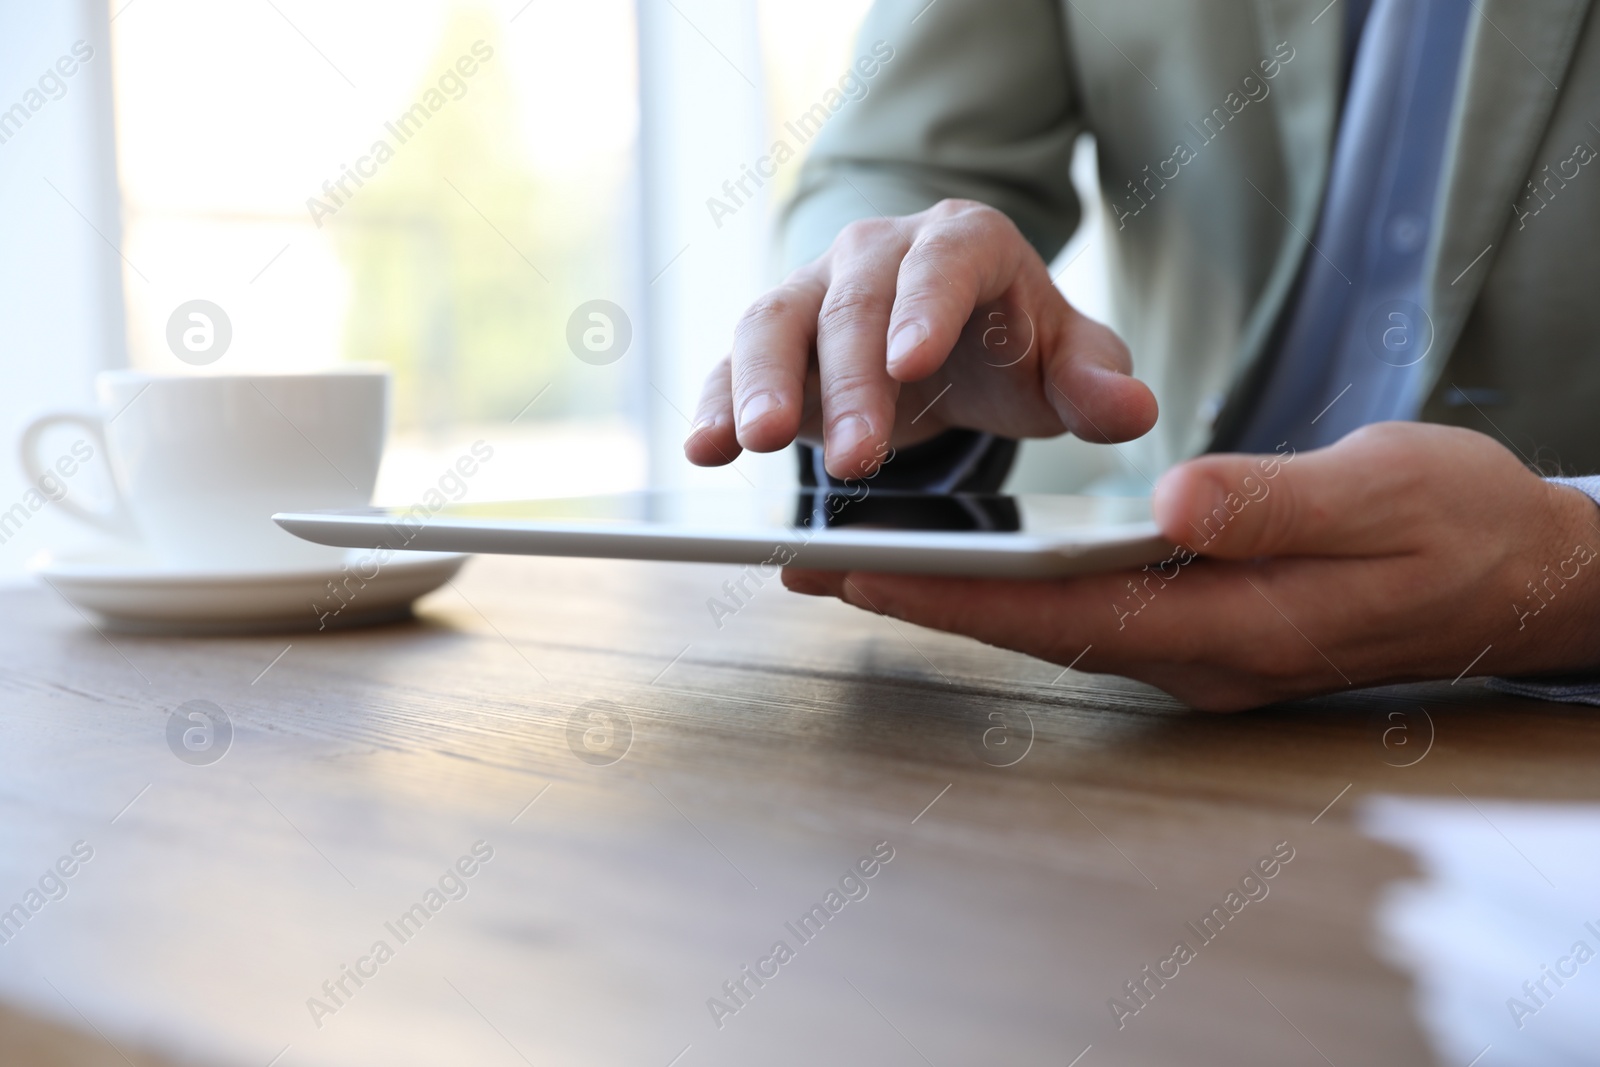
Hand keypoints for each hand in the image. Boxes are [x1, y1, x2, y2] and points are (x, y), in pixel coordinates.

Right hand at [683, 199, 1157, 478]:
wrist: (949, 346)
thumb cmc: (1012, 349)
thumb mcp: (1066, 366)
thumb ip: (1097, 384)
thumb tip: (1133, 411)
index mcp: (963, 244)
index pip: (942, 262)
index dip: (923, 309)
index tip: (910, 364)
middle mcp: (878, 254)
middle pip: (851, 304)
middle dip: (849, 382)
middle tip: (856, 461)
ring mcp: (814, 292)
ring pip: (773, 322)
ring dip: (760, 384)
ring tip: (753, 444)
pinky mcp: (772, 342)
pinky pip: (730, 363)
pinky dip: (714, 402)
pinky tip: (705, 447)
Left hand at [782, 423, 1599, 709]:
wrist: (1515, 576)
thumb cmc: (1461, 526)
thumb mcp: (1382, 493)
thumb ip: (1273, 502)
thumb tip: (1168, 505)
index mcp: (1235, 625)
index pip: (1063, 615)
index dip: (954, 594)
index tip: (858, 571)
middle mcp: (1201, 654)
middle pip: (1033, 632)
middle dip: (921, 603)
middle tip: (812, 570)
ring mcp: (1200, 650)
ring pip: (1051, 629)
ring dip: (955, 599)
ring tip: (858, 564)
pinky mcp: (1201, 628)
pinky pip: (1083, 617)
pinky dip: (1013, 592)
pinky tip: (966, 566)